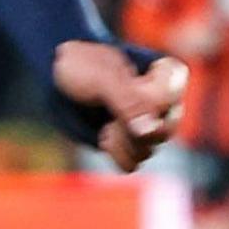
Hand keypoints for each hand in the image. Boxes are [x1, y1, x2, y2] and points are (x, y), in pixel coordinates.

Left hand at [52, 39, 185, 171]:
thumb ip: (127, 99)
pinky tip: (104, 137)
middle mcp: (164, 102)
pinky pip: (134, 161)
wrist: (55, 79)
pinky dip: (117, 153)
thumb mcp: (101, 77)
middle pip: (165, 129)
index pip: (172, 94)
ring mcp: (149, 125)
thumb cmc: (81, 67)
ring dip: (122, 141)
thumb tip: (150, 130)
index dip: (148, 98)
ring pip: (150, 148)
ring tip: (105, 124)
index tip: (126, 86)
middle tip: (110, 113)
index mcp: (165, 74)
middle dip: (131, 126)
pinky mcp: (132, 143)